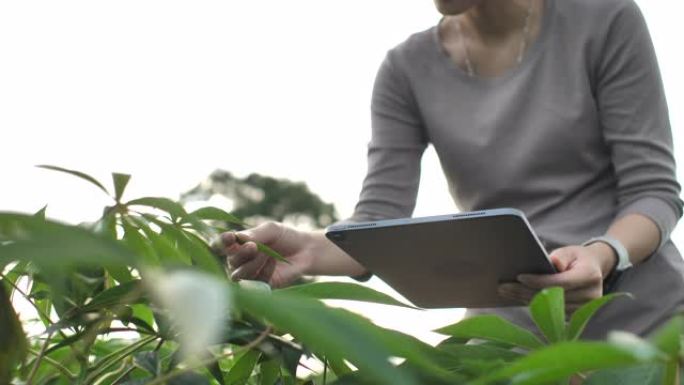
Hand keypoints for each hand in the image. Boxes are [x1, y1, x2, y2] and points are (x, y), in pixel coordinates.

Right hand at [214, 222, 314, 287]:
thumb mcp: (270, 230)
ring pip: (238, 275)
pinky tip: (273, 262)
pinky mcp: (261, 286)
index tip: (230, 237)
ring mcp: (250, 275)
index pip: (220, 246)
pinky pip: (255, 283)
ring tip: (266, 254)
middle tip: (253, 246)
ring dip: (251, 264)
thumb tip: (237, 238)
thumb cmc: (285, 236)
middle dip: (240, 254)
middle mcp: (240, 261)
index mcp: (237, 245)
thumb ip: (254, 234)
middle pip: (230, 261)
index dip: (221, 243)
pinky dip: (264, 272)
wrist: (306, 250)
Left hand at [498, 244, 615, 311]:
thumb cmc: (577, 258)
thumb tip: (553, 263)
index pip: (560, 282)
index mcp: (590, 276)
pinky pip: (550, 312)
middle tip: (503, 286)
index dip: (539, 281)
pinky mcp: (574, 315)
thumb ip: (561, 256)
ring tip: (505, 291)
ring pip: (548, 307)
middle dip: (525, 291)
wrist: (594, 270)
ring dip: (525, 299)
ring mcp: (584, 309)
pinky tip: (516, 297)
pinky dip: (532, 304)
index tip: (519, 277)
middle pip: (551, 296)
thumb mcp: (570, 251)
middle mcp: (590, 295)